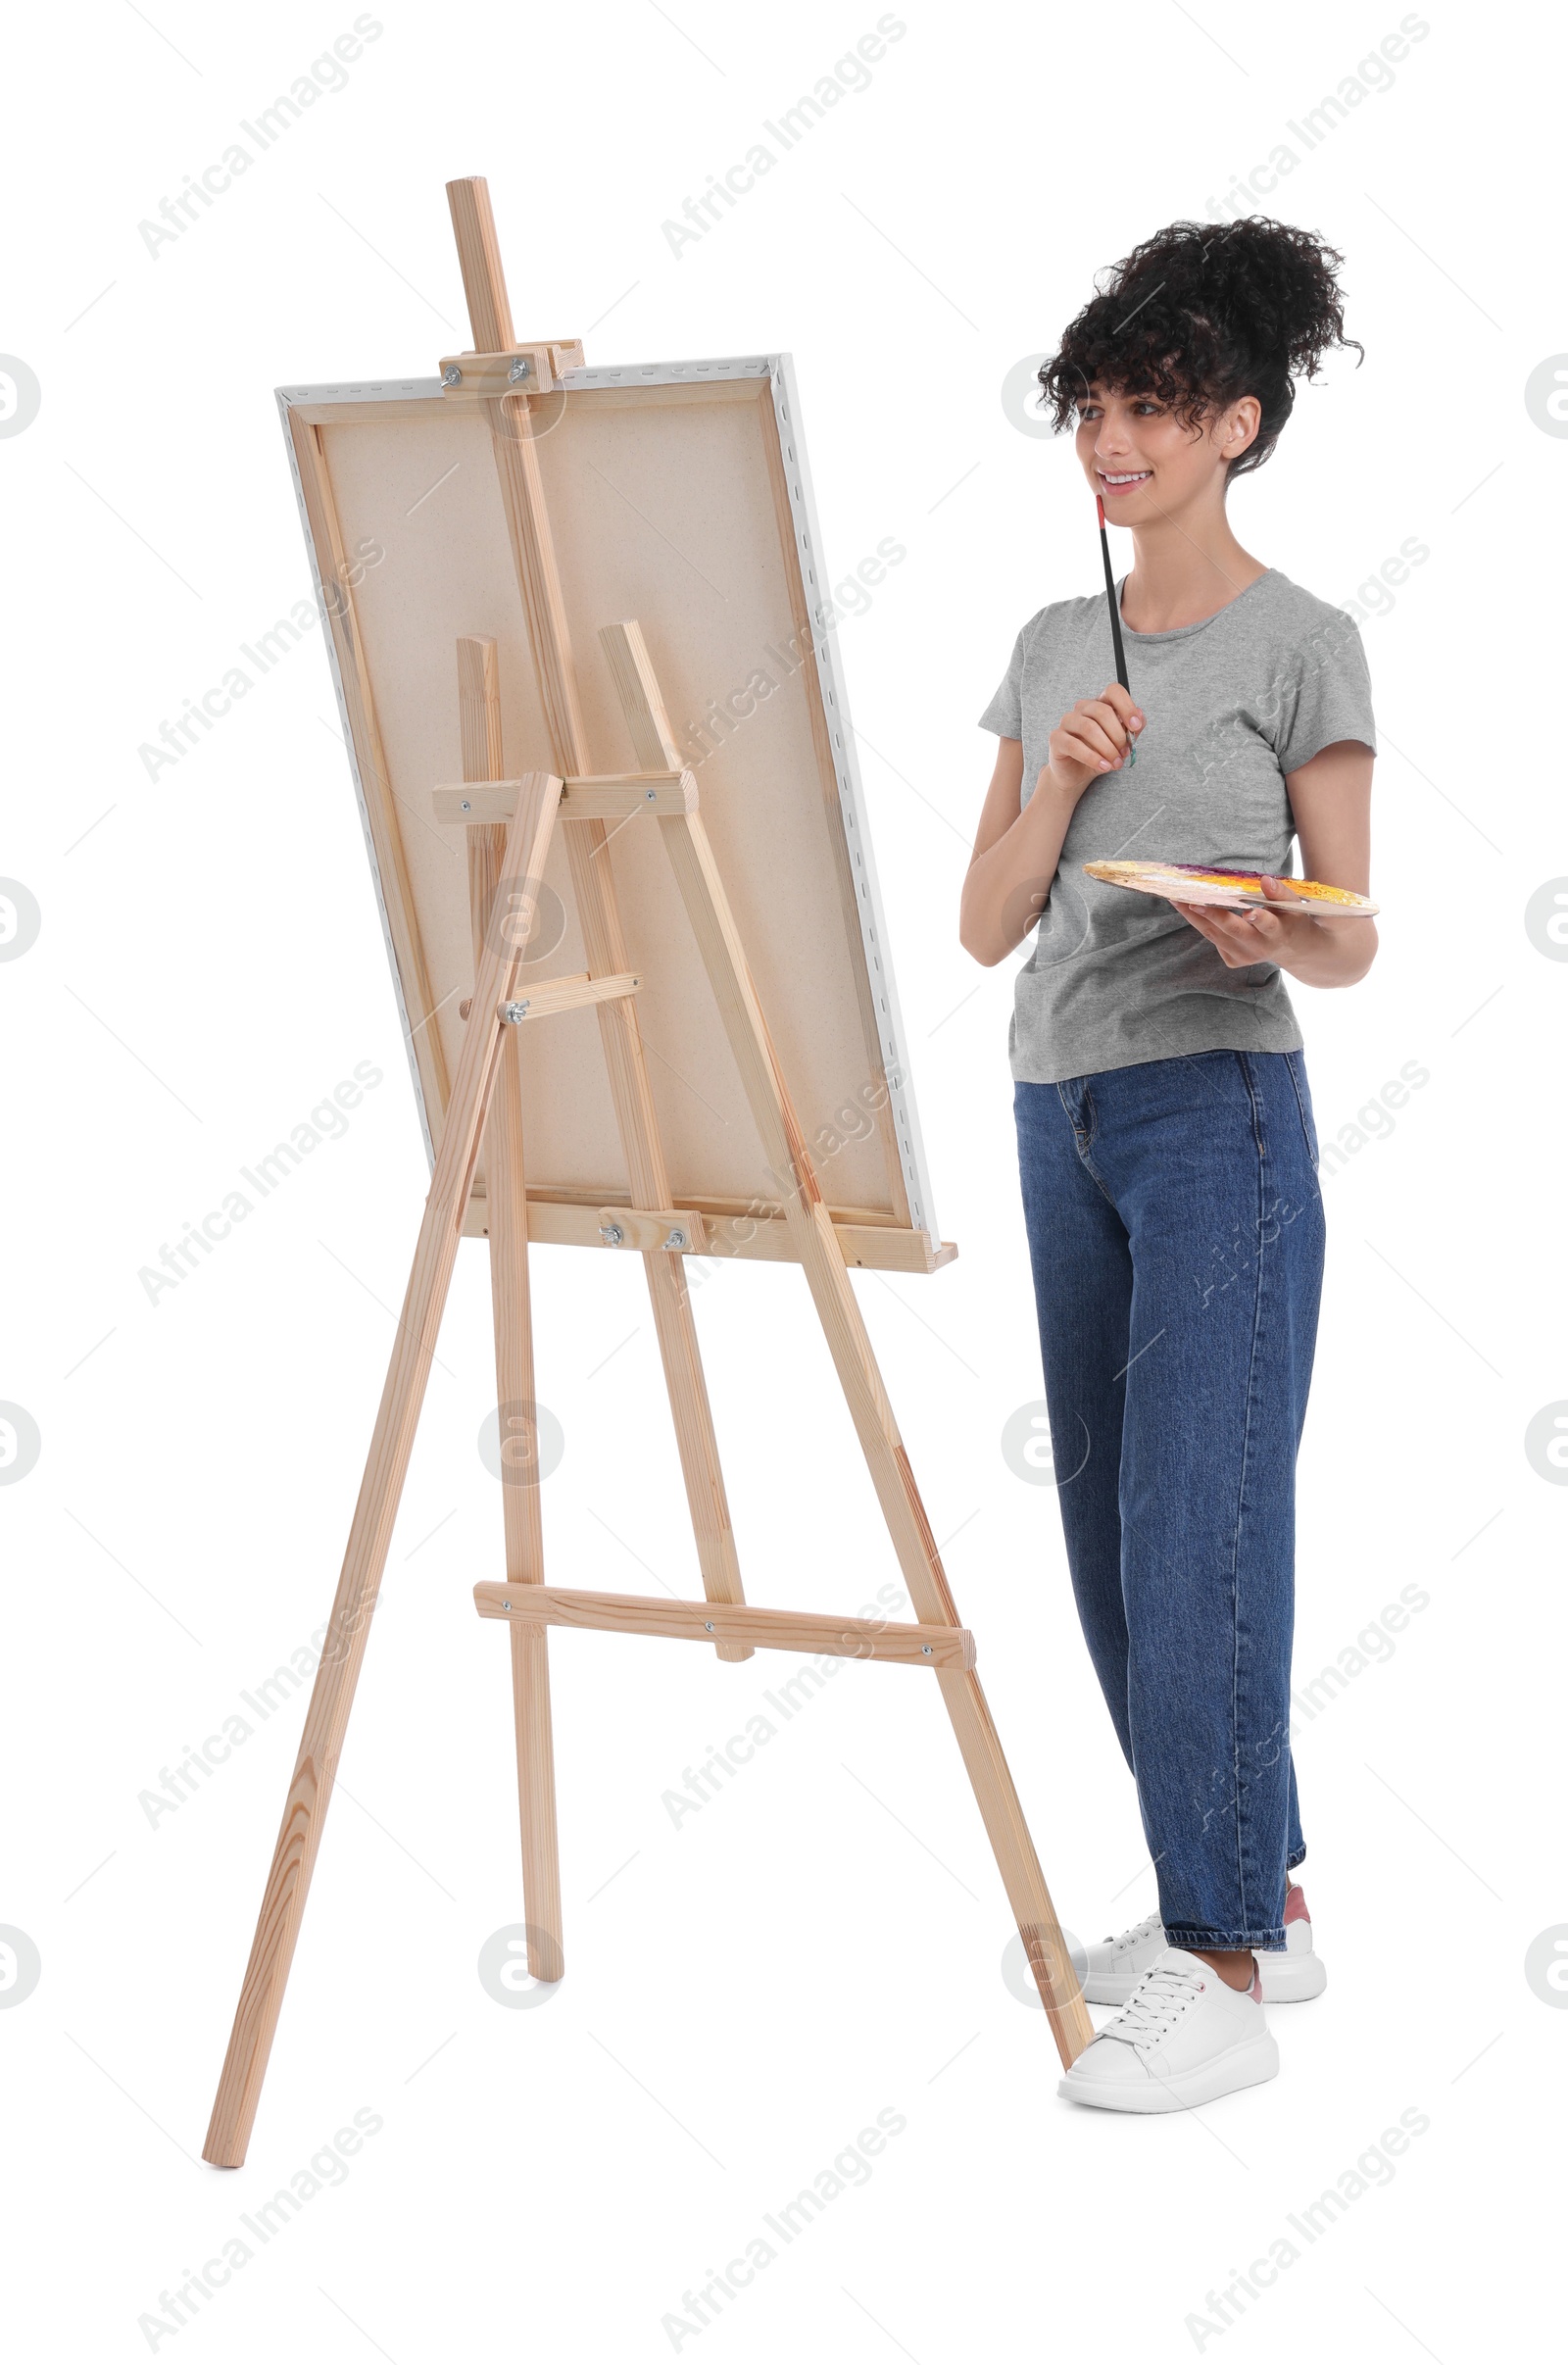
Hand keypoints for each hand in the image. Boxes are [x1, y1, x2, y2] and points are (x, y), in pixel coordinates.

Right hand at [1040, 683, 1144, 802]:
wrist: (1077, 774)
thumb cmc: (1100, 754)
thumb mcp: (1121, 742)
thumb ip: (1132, 729)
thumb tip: (1139, 718)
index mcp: (1100, 703)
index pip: (1113, 691)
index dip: (1127, 706)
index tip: (1136, 726)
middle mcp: (1082, 708)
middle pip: (1103, 712)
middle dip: (1118, 736)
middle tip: (1125, 753)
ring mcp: (1067, 721)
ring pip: (1089, 728)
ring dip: (1107, 748)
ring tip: (1116, 763)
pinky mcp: (1056, 738)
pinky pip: (1074, 745)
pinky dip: (1092, 758)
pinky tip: (1103, 766)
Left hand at [1171, 872, 1372, 987]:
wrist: (1295, 949)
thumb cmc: (1293, 919)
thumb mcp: (1295, 905)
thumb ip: (1281, 893)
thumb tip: (1265, 880)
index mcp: (1278, 933)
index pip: (1268, 925)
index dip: (1259, 919)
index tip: (1250, 912)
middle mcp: (1260, 948)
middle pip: (1232, 930)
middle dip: (1212, 915)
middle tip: (1192, 900)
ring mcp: (1244, 957)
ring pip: (1215, 935)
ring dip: (1195, 916)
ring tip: (1176, 898)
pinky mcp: (1233, 960)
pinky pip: (1213, 939)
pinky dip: (1200, 922)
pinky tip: (1186, 907)